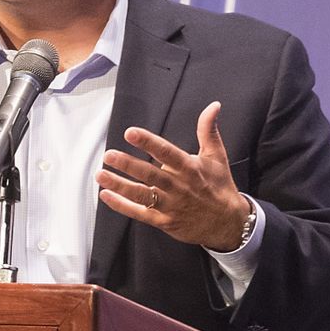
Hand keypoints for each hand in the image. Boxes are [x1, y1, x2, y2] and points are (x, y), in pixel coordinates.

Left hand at [96, 101, 250, 251]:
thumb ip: (208, 130)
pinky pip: (140, 214)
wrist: (228, 224)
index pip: (167, 153)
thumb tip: (213, 106)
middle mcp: (179, 187)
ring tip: (101, 175)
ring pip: (142, 195)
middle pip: (150, 175)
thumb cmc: (220, 187)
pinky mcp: (164, 221)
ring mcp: (171, 206)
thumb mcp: (217, 157)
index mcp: (190, 169)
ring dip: (119, 185)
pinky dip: (122, 206)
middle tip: (109, 155)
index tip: (131, 133)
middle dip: (128, 164)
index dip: (148, 143)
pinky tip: (107, 195)